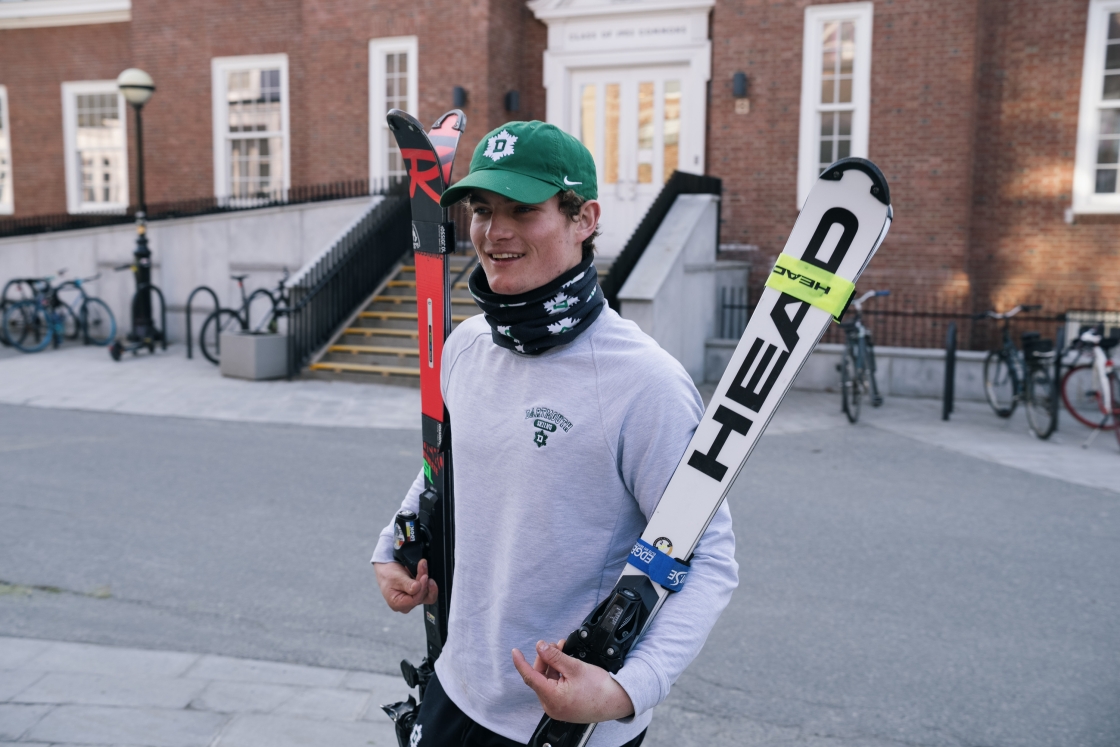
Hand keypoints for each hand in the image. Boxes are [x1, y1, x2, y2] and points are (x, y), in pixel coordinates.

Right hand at [374, 559, 437, 612]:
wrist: (386, 570)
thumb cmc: (387, 576)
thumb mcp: (395, 578)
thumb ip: (407, 584)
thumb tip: (417, 588)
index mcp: (398, 604)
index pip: (415, 600)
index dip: (421, 588)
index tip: (424, 576)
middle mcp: (407, 604)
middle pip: (423, 597)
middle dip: (425, 582)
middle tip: (423, 568)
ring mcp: (414, 599)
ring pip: (427, 593)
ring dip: (427, 579)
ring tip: (423, 567)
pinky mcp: (419, 594)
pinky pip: (427, 588)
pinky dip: (426, 578)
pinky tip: (423, 569)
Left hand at [512, 639, 634, 723]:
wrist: (618, 701)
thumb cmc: (600, 689)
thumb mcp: (575, 667)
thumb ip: (554, 656)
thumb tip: (540, 646)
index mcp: (552, 698)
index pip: (530, 677)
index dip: (521, 663)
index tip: (515, 652)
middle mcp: (552, 706)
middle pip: (539, 678)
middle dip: (545, 659)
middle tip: (554, 645)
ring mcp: (558, 709)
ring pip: (547, 682)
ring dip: (552, 666)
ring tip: (562, 651)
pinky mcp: (564, 708)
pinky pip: (555, 689)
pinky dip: (558, 675)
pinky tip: (565, 665)